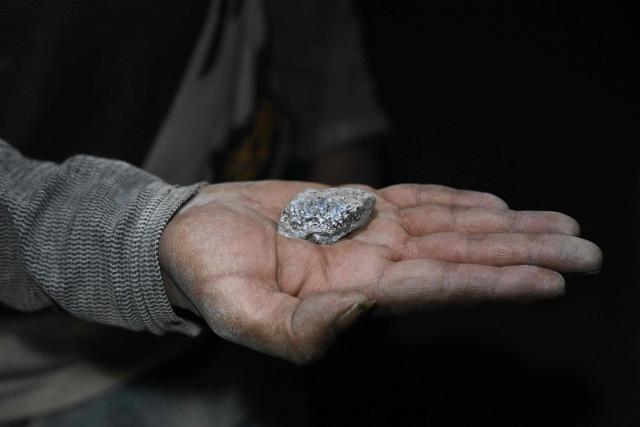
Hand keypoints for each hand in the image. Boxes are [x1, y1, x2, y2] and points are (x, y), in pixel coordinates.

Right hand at [159, 181, 601, 363]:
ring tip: (559, 228)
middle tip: (585, 254)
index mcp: (351, 294)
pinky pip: (418, 202)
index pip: (436, 287)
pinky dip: (458, 201)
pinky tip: (493, 205)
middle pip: (462, 258)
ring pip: (451, 228)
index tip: (547, 280)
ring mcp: (369, 234)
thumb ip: (295, 328)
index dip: (491, 282)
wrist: (191, 234)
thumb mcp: (239, 310)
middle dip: (524, 256)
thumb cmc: (209, 274)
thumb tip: (358, 311)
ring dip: (506, 227)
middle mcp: (373, 266)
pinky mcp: (356, 207)